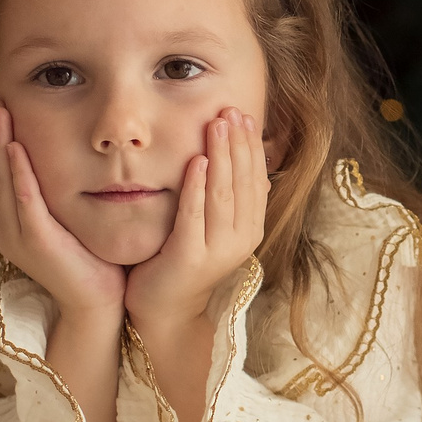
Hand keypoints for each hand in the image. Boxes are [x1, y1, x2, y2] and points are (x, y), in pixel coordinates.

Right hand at [0, 101, 125, 327]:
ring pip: (2, 182)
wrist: (98, 302)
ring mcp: (18, 237)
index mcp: (11, 223)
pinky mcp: (36, 242)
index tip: (0, 111)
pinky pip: (24, 201)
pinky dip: (18, 174)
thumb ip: (57, 193)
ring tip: (0, 114)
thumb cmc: (89, 259)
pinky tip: (15, 148)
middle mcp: (6, 228)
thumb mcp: (66, 219)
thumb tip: (66, 156)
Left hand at [124, 108, 269, 340]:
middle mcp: (241, 240)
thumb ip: (228, 198)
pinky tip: (196, 161)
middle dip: (237, 143)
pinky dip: (197, 186)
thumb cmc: (183, 261)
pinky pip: (195, 214)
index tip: (244, 115)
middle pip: (242, 182)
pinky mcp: (190, 257)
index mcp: (250, 229)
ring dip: (221, 156)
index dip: (251, 146)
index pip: (256, 179)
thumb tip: (243, 159)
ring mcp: (218, 250)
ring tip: (216, 125)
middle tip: (230, 110)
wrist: (165, 311)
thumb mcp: (213, 227)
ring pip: (223, 194)